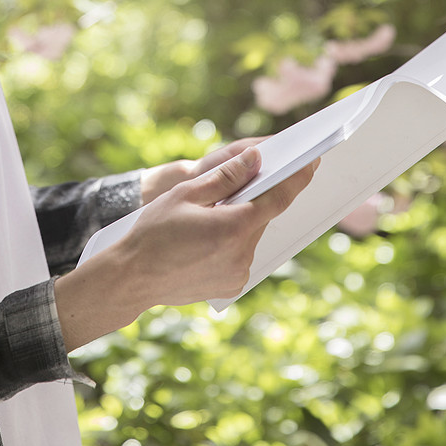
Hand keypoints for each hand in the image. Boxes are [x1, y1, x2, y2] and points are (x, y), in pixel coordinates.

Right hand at [123, 146, 316, 309]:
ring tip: (212, 212)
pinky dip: (232, 240)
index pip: (278, 197)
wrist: (132, 278)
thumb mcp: (186, 194)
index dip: (298, 177)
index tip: (313, 160)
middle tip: (245, 180)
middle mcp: (243, 254)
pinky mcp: (232, 285)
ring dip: (241, 220)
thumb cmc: (154, 231)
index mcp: (234, 227)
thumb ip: (226, 177)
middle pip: (262, 215)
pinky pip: (241, 253)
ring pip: (251, 235)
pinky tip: (207, 236)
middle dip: (257, 196)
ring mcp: (239, 273)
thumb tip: (256, 160)